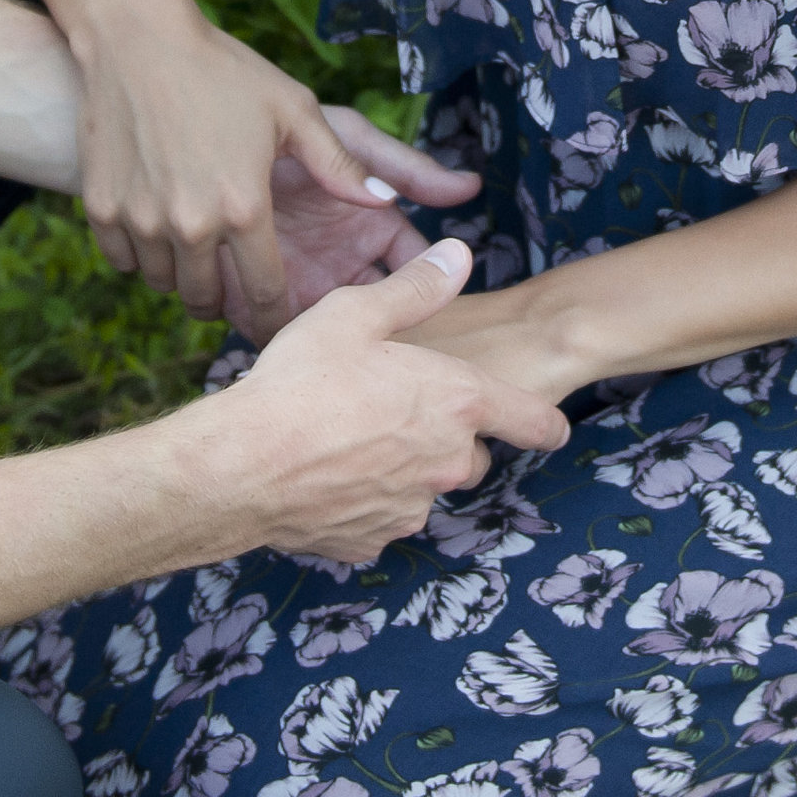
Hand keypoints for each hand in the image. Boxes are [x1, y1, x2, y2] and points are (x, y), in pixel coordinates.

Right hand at [75, 6, 396, 332]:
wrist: (137, 39)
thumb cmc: (224, 71)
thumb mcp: (294, 111)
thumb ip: (340, 165)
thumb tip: (388, 202)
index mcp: (244, 209)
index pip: (264, 295)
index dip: (274, 314)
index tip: (278, 317)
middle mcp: (190, 225)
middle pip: (208, 301)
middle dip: (224, 298)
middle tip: (232, 278)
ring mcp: (141, 221)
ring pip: (165, 284)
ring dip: (183, 274)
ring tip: (197, 245)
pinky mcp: (102, 211)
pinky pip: (125, 262)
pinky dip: (142, 253)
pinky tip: (158, 220)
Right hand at [206, 240, 574, 563]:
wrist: (241, 465)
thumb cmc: (299, 381)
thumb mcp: (355, 314)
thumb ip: (415, 288)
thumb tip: (460, 255)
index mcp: (457, 403)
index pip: (533, 421)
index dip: (547, 423)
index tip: (554, 428)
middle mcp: (446, 462)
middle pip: (472, 457)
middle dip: (447, 440)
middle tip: (398, 413)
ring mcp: (409, 508)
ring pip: (422, 489)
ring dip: (402, 471)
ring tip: (348, 441)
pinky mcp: (369, 541)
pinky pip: (378, 519)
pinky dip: (361, 503)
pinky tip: (324, 477)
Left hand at [245, 109, 487, 340]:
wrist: (197, 135)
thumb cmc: (280, 127)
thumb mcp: (346, 139)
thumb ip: (404, 167)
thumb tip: (470, 187)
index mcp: (373, 232)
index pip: (416, 271)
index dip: (429, 290)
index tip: (433, 304)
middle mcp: (342, 267)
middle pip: (379, 317)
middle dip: (386, 336)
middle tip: (387, 349)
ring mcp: (299, 288)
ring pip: (331, 335)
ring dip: (333, 345)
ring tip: (337, 353)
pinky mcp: (250, 303)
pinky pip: (274, 336)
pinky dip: (282, 346)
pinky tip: (289, 348)